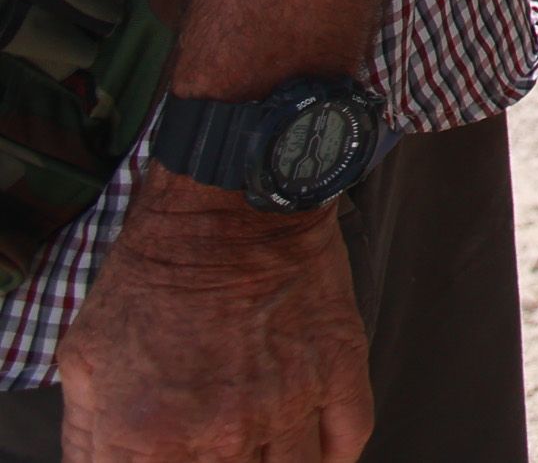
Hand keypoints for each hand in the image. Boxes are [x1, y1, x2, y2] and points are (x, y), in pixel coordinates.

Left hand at [57, 174, 368, 460]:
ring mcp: (286, 405)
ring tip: (260, 454)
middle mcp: (221, 434)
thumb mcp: (83, 361)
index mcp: (148, 437)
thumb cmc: (152, 276)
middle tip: (217, 448)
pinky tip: (310, 449)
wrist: (226, 210)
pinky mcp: (337, 371)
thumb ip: (87, 438)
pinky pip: (345, 443)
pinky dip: (329, 456)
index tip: (169, 461)